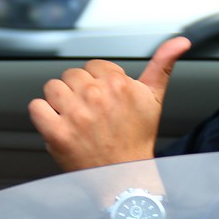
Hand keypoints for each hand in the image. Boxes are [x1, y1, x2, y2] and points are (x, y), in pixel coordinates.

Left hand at [29, 37, 191, 171]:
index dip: (98, 83)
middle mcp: (96, 96)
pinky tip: (61, 125)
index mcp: (119, 83)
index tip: (107, 101)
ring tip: (76, 119)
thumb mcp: (154, 98)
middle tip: (93, 114)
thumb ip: (163, 65)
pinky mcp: (57, 133)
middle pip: (71, 75)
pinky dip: (44, 116)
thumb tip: (181, 41)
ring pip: (52, 88)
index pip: (93, 66)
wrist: (125, 176)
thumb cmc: (138, 138)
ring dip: (60, 102)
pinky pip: (36, 108)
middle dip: (79, 92)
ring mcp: (75, 115)